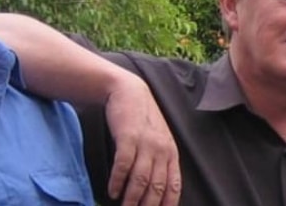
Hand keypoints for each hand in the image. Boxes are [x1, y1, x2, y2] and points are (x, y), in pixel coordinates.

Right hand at [105, 74, 181, 205]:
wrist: (127, 91)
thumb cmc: (141, 117)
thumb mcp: (158, 137)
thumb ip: (160, 159)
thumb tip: (156, 188)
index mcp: (170, 152)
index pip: (173, 186)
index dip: (166, 205)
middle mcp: (161, 149)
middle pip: (156, 187)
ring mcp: (145, 143)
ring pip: (140, 180)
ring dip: (131, 199)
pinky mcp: (127, 137)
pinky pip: (123, 166)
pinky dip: (117, 181)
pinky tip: (112, 191)